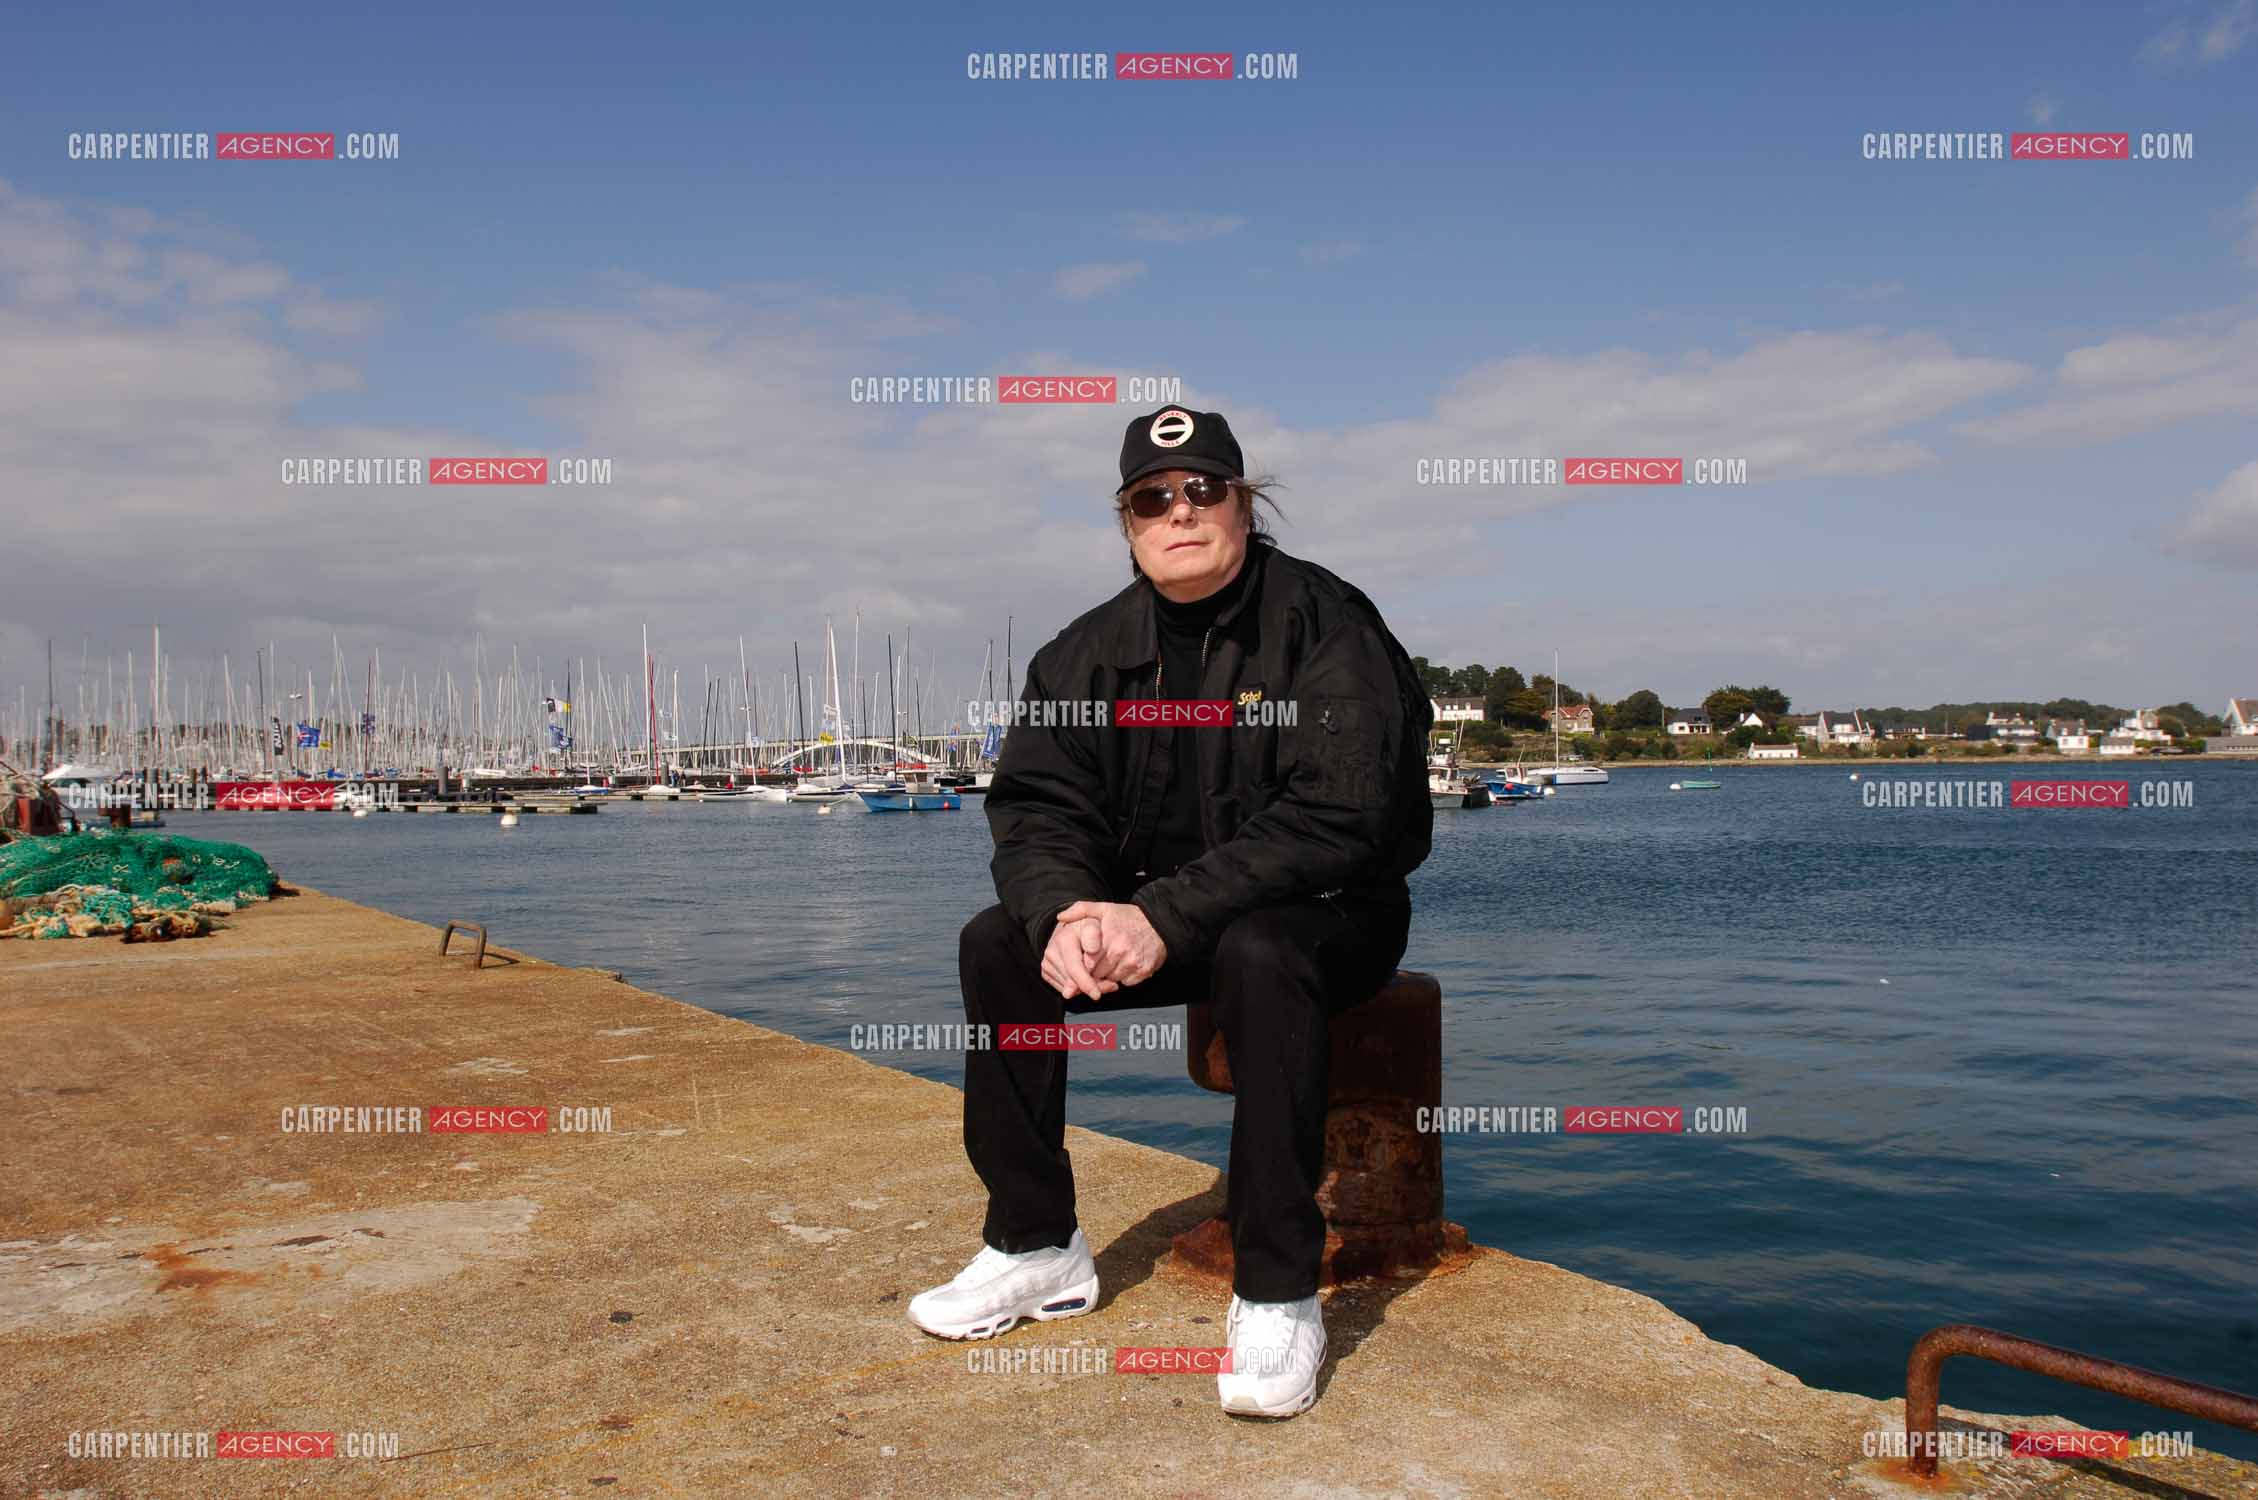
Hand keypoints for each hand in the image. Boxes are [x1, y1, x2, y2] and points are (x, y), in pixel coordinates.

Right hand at [1040, 915, 1116, 1002]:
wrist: (1070, 928)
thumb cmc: (1087, 928)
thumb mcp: (1095, 925)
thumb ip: (1093, 937)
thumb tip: (1091, 951)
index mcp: (1063, 940)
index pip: (1074, 968)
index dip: (1086, 983)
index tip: (1096, 994)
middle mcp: (1051, 952)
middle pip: (1071, 981)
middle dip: (1089, 987)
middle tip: (1110, 986)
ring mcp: (1047, 963)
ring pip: (1067, 987)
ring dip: (1084, 989)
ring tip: (1100, 980)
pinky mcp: (1046, 972)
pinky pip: (1062, 988)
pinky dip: (1076, 989)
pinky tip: (1086, 980)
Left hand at [1053, 900, 1167, 987]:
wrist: (1160, 923)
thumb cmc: (1129, 917)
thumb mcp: (1104, 908)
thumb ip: (1080, 910)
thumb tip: (1060, 917)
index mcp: (1107, 937)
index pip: (1085, 964)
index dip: (1082, 965)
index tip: (1085, 960)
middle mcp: (1120, 951)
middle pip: (1096, 974)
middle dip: (1094, 971)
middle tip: (1099, 960)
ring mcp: (1133, 963)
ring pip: (1110, 980)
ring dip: (1108, 974)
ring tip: (1113, 959)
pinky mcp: (1143, 971)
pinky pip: (1125, 982)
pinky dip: (1123, 976)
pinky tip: (1126, 963)